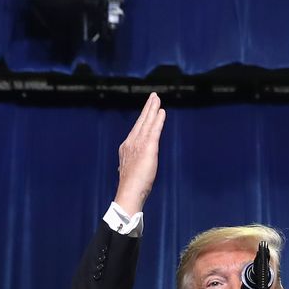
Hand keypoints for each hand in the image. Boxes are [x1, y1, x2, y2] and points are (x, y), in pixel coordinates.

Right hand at [113, 93, 164, 216]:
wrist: (129, 191)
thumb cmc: (131, 186)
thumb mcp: (131, 170)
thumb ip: (134, 163)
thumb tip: (135, 165)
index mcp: (127, 147)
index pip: (137, 129)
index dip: (143, 118)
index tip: (148, 109)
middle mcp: (131, 142)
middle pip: (141, 121)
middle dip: (148, 108)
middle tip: (153, 97)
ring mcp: (139, 144)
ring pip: (147, 122)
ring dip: (152, 109)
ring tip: (157, 99)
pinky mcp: (148, 147)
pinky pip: (154, 130)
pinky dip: (158, 120)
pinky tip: (162, 112)